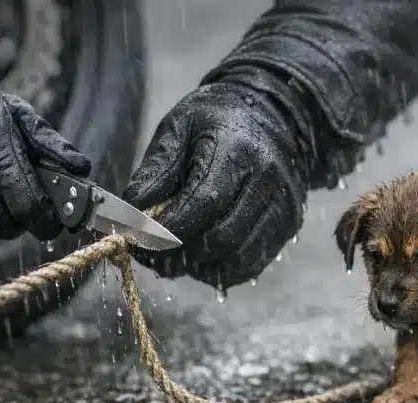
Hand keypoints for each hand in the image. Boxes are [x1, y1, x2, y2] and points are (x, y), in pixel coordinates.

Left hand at [121, 71, 314, 290]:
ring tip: (173, 254)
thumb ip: (155, 171)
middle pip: (222, 238)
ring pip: (237, 259)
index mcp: (238, 150)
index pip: (204, 202)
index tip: (137, 238)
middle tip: (149, 253)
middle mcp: (268, 182)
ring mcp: (283, 208)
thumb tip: (130, 215)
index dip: (167, 229)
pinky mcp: (287, 228)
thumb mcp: (178, 129)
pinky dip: (220, 269)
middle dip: (179, 253)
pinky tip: (201, 255)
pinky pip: (250, 265)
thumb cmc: (217, 121)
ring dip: (199, 266)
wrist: (272, 117)